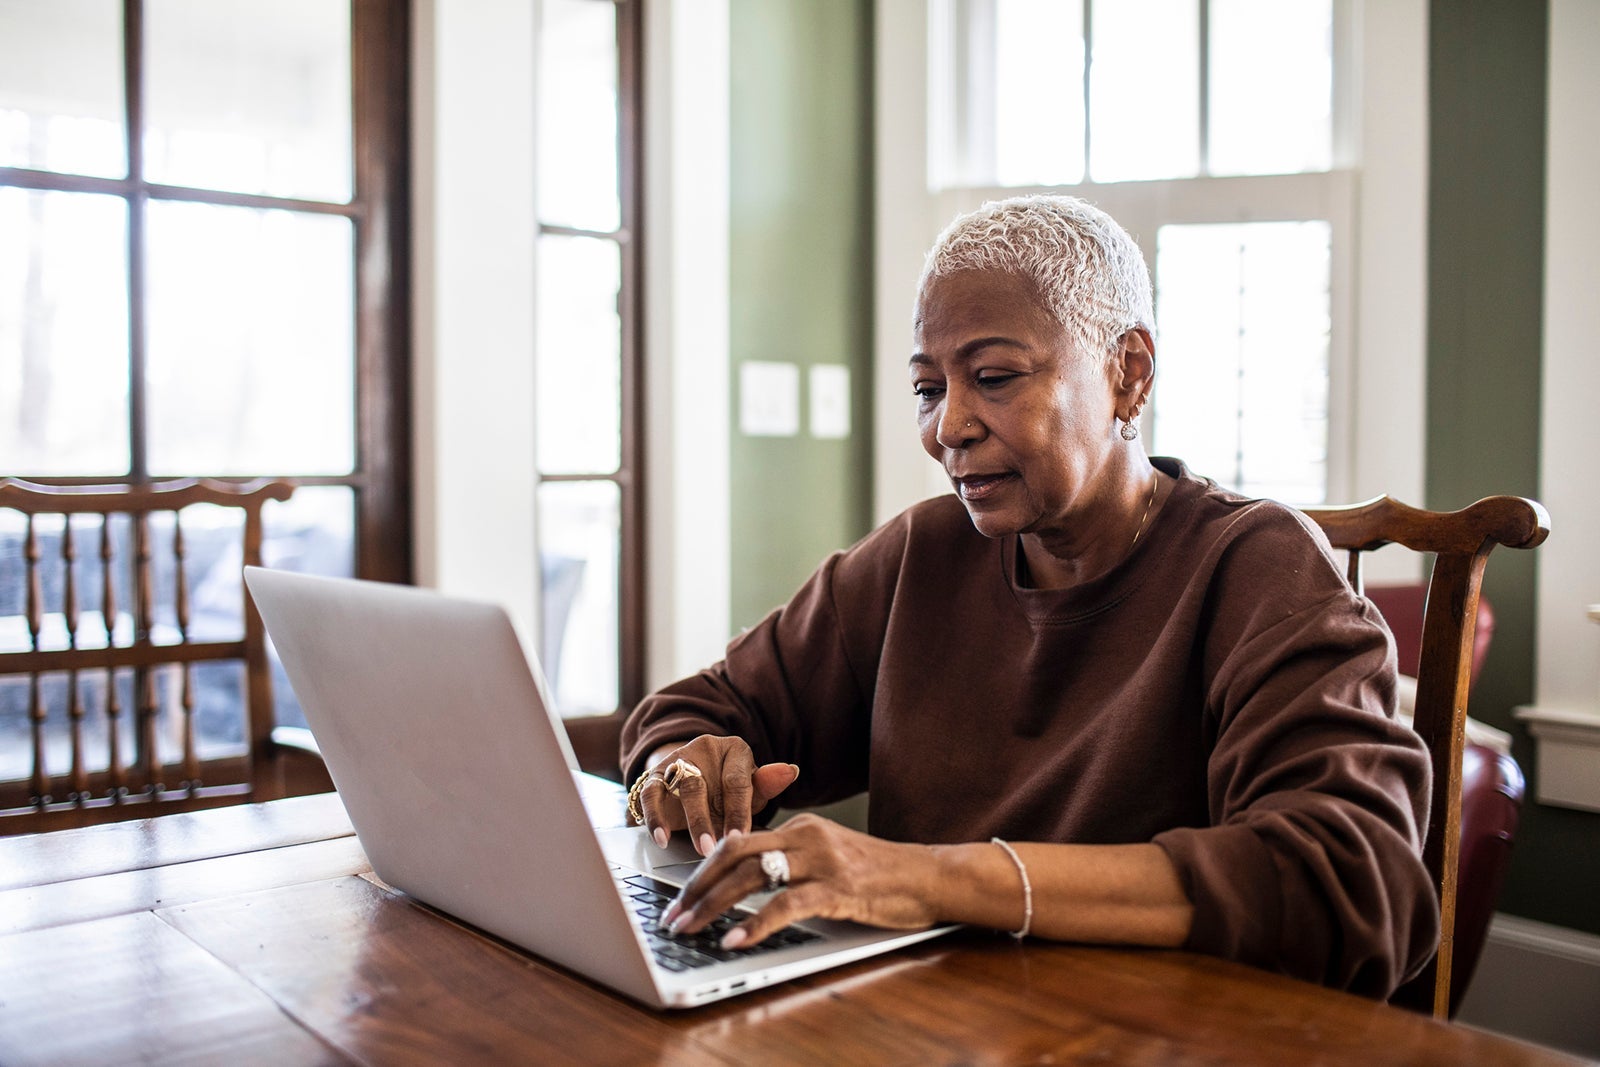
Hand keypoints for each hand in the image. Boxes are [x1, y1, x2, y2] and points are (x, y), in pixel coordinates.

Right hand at [634, 735, 798, 854]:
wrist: (697, 775)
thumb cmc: (731, 788)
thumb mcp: (752, 789)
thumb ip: (767, 785)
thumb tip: (791, 771)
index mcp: (735, 750)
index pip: (737, 781)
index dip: (738, 812)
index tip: (739, 840)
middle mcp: (704, 749)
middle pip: (704, 783)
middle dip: (709, 820)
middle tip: (715, 849)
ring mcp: (678, 760)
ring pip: (679, 787)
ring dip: (689, 821)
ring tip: (697, 848)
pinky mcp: (655, 774)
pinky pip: (650, 793)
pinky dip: (654, 817)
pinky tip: (661, 839)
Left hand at [662, 814, 942, 948]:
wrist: (928, 877)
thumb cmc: (880, 875)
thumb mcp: (829, 858)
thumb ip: (792, 864)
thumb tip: (745, 883)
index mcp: (801, 828)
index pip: (738, 842)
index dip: (703, 870)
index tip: (680, 897)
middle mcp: (806, 837)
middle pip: (734, 854)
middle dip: (696, 887)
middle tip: (672, 915)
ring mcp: (822, 861)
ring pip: (752, 877)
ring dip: (714, 905)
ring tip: (690, 929)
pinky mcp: (838, 888)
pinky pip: (786, 905)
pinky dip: (756, 923)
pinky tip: (737, 939)